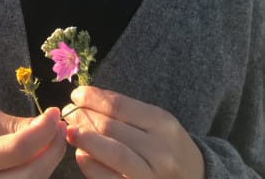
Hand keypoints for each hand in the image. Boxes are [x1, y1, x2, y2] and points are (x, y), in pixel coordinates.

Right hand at [0, 105, 66, 178]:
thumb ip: (16, 124)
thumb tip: (49, 123)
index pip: (19, 148)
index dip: (43, 130)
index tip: (55, 112)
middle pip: (32, 173)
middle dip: (53, 148)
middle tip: (60, 126)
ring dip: (50, 160)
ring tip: (54, 136)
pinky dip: (40, 170)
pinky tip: (43, 152)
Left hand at [62, 86, 203, 178]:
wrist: (195, 178)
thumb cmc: (167, 145)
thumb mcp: (155, 121)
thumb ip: (125, 110)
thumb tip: (85, 98)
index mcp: (162, 123)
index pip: (119, 105)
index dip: (92, 97)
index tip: (76, 94)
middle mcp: (160, 149)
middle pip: (111, 127)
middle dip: (83, 117)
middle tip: (69, 113)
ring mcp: (151, 175)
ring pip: (111, 153)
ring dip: (84, 140)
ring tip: (70, 132)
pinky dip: (90, 166)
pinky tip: (81, 155)